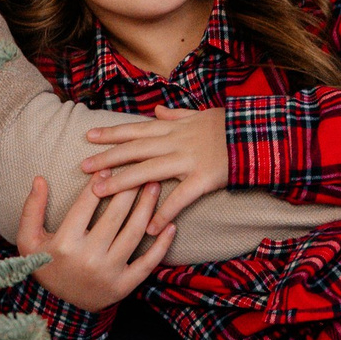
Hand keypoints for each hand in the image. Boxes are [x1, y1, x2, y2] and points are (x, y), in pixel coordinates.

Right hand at [16, 175, 174, 311]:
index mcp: (65, 244)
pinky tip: (171, 226)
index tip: (108, 170)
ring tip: (154, 187)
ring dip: (147, 207)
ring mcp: (108, 273)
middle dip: (129, 189)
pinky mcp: (124, 286)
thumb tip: (40, 178)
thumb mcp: (28, 240)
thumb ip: (32, 208)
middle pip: (115, 215)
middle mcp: (88, 258)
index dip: (98, 184)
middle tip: (140, 171)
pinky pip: (148, 263)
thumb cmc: (45, 266)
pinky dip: (162, 245)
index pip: (86, 205)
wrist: (58, 307)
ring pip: (134, 233)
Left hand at [81, 105, 229, 227]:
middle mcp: (176, 142)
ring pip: (148, 171)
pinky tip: (150, 228)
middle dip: (107, 158)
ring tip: (99, 191)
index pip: (136, 129)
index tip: (89, 136)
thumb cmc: (230, 124)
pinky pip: (180, 198)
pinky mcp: (203, 178)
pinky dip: (164, 212)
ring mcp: (188, 160)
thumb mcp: (200, 114)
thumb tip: (157, 111)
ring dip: (121, 182)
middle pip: (135, 150)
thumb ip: (176, 115)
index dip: (112, 133)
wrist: (257, 133)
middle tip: (83, 166)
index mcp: (175, 127)